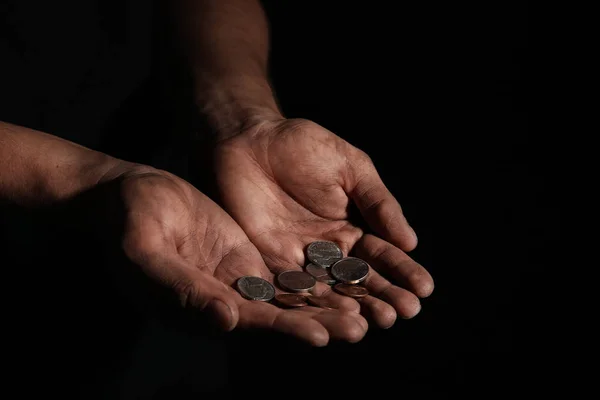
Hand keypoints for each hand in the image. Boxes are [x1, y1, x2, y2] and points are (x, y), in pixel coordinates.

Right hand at [85, 163, 366, 345]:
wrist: (132, 196)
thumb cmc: (127, 224)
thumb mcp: (146, 254)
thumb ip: (181, 289)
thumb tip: (226, 320)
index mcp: (197, 311)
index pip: (249, 326)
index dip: (285, 331)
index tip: (321, 336)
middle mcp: (224, 302)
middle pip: (278, 318)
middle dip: (319, 323)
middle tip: (362, 328)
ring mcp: (238, 280)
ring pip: (289, 296)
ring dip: (327, 303)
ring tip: (368, 308)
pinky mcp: (250, 259)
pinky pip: (287, 269)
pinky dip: (317, 274)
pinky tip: (347, 273)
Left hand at [212, 118, 433, 327]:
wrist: (251, 140)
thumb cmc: (304, 146)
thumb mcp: (351, 168)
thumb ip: (378, 204)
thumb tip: (410, 242)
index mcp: (354, 226)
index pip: (382, 254)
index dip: (403, 271)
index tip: (424, 289)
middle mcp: (330, 249)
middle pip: (359, 279)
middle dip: (383, 296)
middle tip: (404, 312)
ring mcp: (300, 258)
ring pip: (329, 290)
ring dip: (351, 307)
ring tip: (374, 323)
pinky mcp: (269, 261)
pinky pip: (291, 287)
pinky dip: (309, 303)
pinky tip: (327, 317)